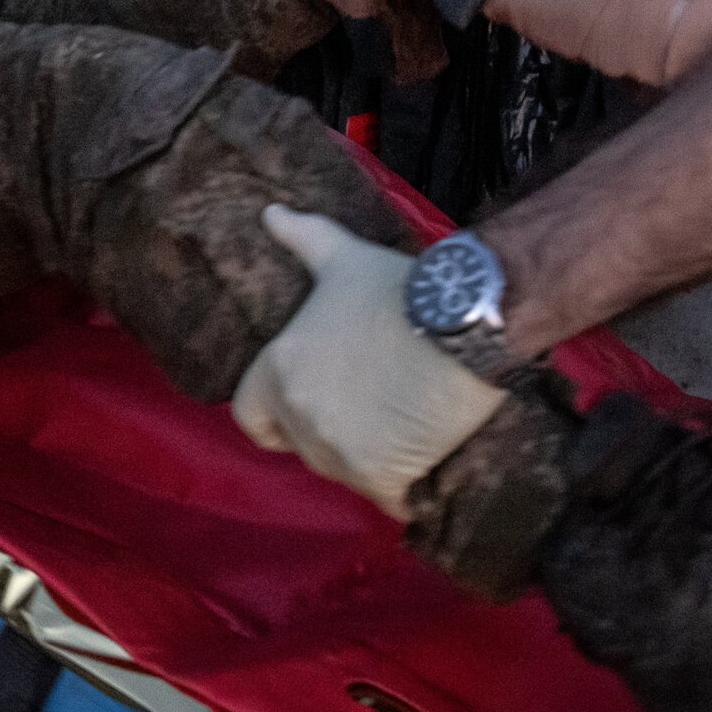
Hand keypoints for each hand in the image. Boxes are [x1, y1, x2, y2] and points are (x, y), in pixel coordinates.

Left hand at [231, 205, 504, 519]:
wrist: (461, 322)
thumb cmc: (398, 289)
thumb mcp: (344, 258)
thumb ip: (304, 239)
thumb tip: (270, 213)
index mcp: (280, 369)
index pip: (250, 416)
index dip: (274, 414)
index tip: (309, 401)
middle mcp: (299, 414)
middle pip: (300, 444)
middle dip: (328, 431)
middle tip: (368, 407)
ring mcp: (337, 452)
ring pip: (341, 471)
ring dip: (363, 458)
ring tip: (398, 427)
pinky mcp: (380, 479)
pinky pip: (385, 497)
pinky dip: (402, 488)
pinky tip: (422, 463)